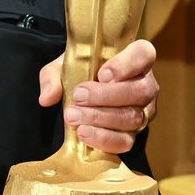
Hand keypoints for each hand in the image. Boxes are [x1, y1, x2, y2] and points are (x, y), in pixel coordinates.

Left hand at [39, 38, 158, 153]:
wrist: (84, 95)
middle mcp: (146, 84)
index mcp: (136, 59)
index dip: (126, 64)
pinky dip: (104, 139)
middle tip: (78, 96)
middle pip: (138, 90)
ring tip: (74, 117)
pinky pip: (126, 141)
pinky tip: (84, 133)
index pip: (143, 54)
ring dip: (100, 118)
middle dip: (106, 96)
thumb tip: (47, 98)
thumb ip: (54, 76)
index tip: (102, 74)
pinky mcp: (134, 134)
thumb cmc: (81, 73)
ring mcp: (143, 111)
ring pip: (132, 117)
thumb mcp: (64, 66)